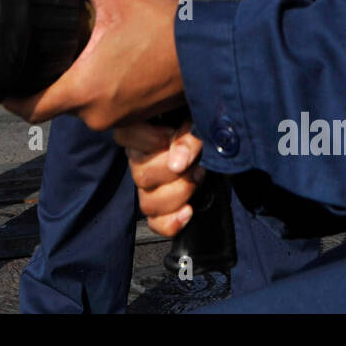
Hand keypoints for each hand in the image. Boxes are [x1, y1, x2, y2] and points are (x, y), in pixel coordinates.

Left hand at [3, 0, 184, 130]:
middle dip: (48, 84)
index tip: (3, 81)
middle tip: (42, 56)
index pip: (31, 109)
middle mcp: (98, 114)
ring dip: (77, 87)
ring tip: (76, 56)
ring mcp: (120, 120)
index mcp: (84, 89)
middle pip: (56, 105)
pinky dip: (101, 92)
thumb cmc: (164, 26)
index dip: (13, 98)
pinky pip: (107, 110)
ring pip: (83, 108)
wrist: (212, 51)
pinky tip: (106, 66)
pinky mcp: (138, 119)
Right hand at [115, 121, 204, 236]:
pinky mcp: (162, 209)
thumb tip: (178, 164)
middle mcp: (140, 160)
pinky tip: (188, 211)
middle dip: (175, 172)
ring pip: (148, 203)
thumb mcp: (199, 122)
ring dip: (178, 193)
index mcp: (143, 132)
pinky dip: (172, 221)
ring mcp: (150, 187)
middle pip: (141, 176)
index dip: (150, 139)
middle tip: (196, 162)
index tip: (171, 135)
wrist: (221, 148)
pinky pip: (156, 224)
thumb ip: (188, 137)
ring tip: (198, 178)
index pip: (124, 137)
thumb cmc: (205, 127)